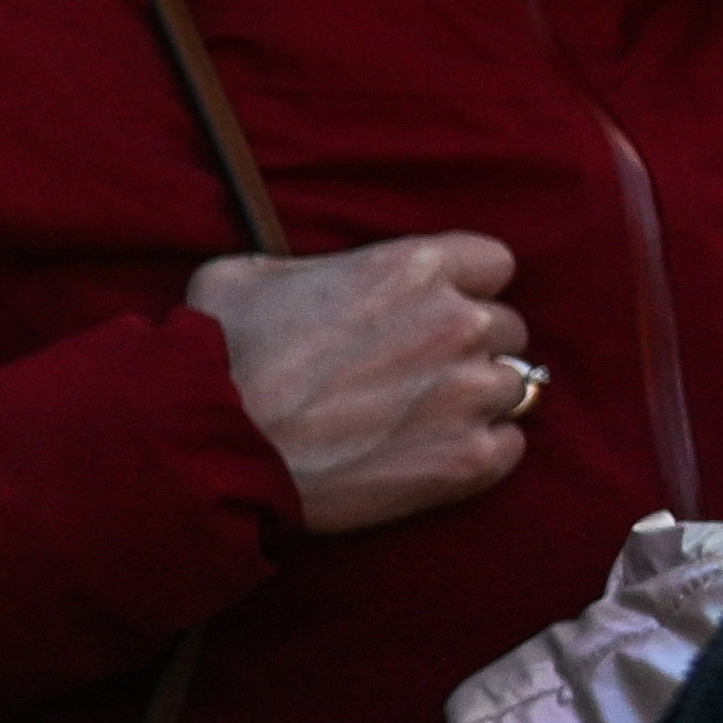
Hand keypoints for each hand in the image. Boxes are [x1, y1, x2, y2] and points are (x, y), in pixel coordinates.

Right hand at [192, 232, 534, 529]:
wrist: (209, 447)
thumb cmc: (218, 356)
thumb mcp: (245, 275)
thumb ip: (308, 267)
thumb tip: (315, 279)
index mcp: (412, 267)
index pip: (493, 262)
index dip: (462, 287)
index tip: (429, 310)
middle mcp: (456, 323)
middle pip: (507, 327)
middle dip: (468, 345)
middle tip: (415, 371)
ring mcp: (467, 394)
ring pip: (513, 385)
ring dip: (476, 399)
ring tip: (424, 418)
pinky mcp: (467, 460)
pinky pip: (510, 446)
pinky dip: (481, 450)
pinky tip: (432, 453)